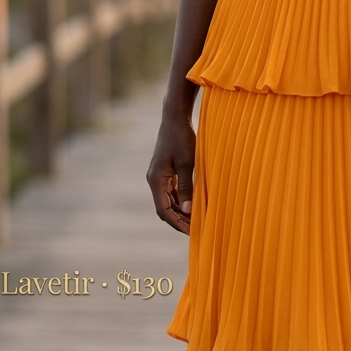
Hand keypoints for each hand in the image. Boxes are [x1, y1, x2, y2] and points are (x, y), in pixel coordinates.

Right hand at [146, 111, 196, 234]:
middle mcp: (154, 180)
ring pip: (168, 201)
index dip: (177, 223)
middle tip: (197, 229)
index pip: (163, 210)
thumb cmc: (182, 138)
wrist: (175, 118)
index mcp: (156, 180)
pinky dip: (180, 201)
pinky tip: (193, 205)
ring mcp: (158, 176)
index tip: (191, 232)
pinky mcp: (164, 171)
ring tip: (196, 220)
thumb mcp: (187, 163)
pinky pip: (171, 192)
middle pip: (164, 208)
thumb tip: (187, 210)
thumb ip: (187, 187)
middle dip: (179, 220)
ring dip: (180, 211)